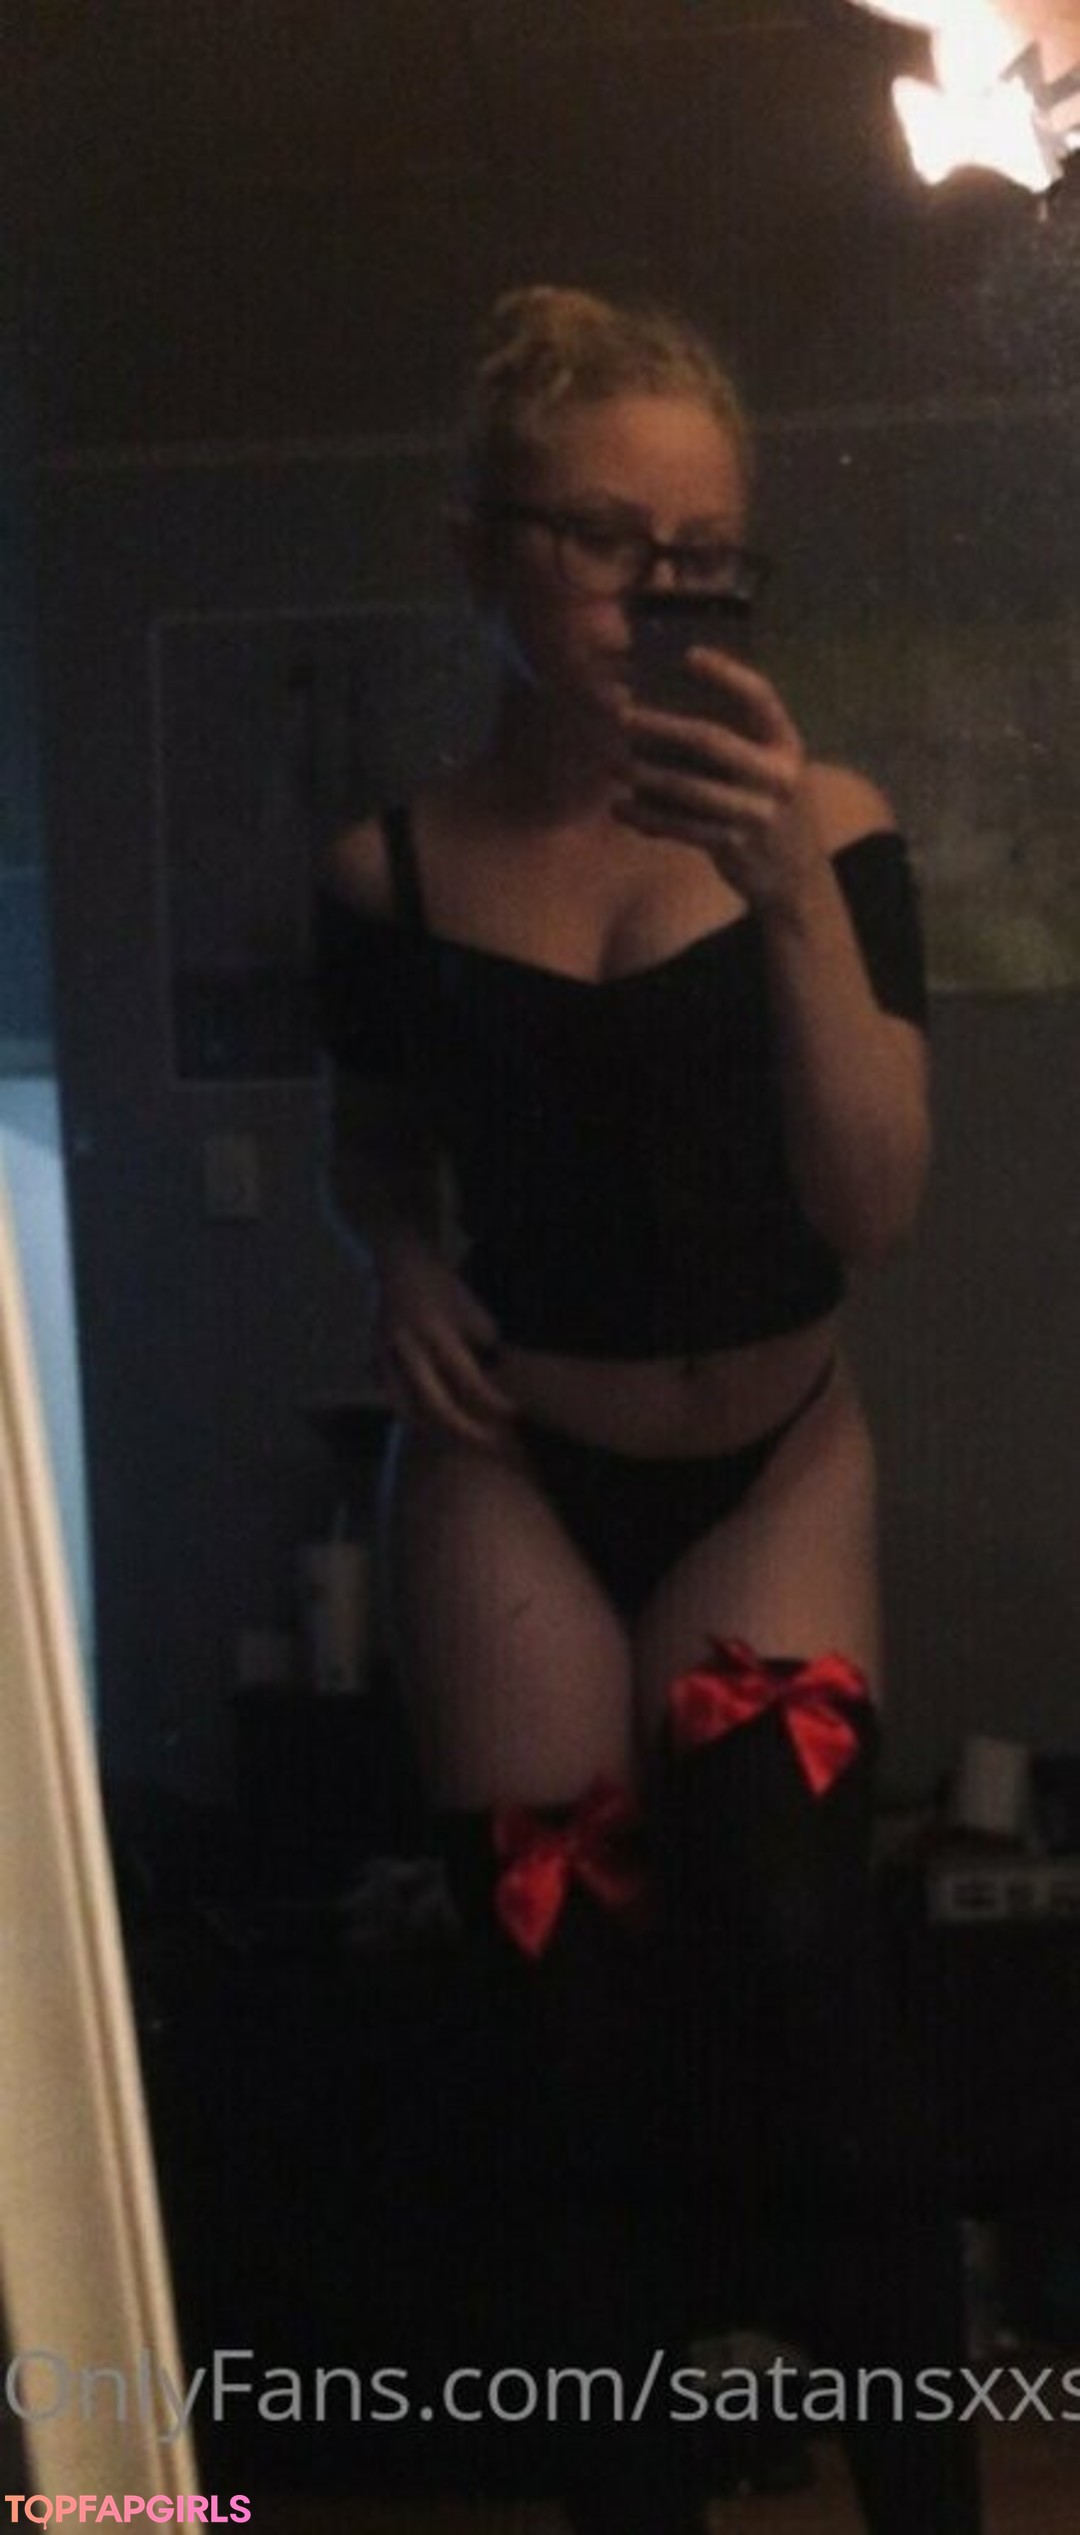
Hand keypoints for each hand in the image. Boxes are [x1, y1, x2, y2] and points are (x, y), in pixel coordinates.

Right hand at [372, 1239, 516, 1448]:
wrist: (399, 1263)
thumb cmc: (443, 1286)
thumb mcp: (473, 1309)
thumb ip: (484, 1346)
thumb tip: (497, 1380)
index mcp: (437, 1332)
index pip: (469, 1379)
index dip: (493, 1401)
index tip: (513, 1412)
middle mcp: (409, 1349)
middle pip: (436, 1405)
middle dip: (464, 1431)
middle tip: (489, 1444)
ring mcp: (387, 1356)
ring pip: (405, 1408)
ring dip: (431, 1430)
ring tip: (456, 1441)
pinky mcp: (376, 1359)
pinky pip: (391, 1395)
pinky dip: (409, 1412)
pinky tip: (429, 1422)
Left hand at [617, 646, 819, 911]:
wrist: (799, 878)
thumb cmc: (770, 809)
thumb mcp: (770, 769)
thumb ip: (736, 742)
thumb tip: (664, 709)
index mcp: (786, 745)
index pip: (760, 698)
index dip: (726, 674)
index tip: (689, 654)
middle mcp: (777, 776)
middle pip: (710, 741)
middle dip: (661, 726)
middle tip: (623, 716)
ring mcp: (757, 813)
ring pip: (687, 787)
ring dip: (644, 774)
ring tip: (613, 762)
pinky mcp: (735, 846)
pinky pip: (681, 826)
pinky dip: (646, 816)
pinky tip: (619, 807)